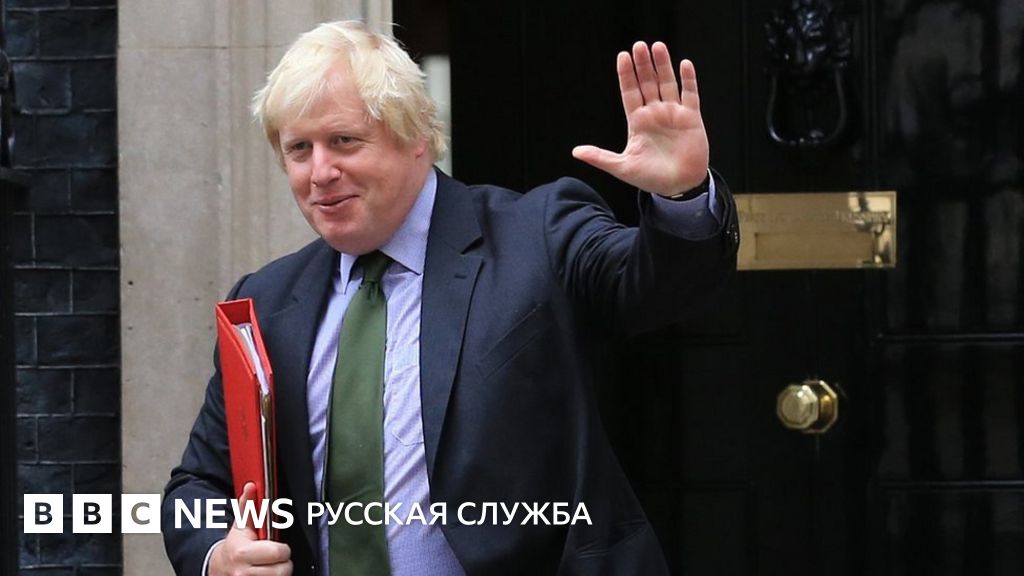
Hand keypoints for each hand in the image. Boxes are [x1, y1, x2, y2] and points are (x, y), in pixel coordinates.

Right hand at [209, 482, 292, 575]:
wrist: (218, 569)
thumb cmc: (235, 547)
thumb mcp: (241, 527)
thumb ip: (248, 506)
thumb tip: (251, 487)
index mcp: (243, 552)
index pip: (278, 553)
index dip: (283, 549)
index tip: (278, 548)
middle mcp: (243, 572)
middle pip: (283, 570)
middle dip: (283, 563)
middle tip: (276, 559)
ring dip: (279, 573)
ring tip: (270, 567)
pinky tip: (268, 574)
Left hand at [572, 41, 708, 196]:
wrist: (679, 187)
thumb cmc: (651, 178)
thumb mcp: (622, 167)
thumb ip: (600, 157)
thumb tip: (576, 152)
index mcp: (637, 121)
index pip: (629, 92)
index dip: (626, 75)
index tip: (622, 56)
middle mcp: (654, 113)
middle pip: (647, 83)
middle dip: (643, 65)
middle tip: (638, 45)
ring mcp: (673, 113)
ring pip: (667, 83)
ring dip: (663, 65)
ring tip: (657, 46)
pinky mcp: (691, 118)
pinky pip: (690, 94)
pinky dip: (688, 80)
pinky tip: (684, 64)